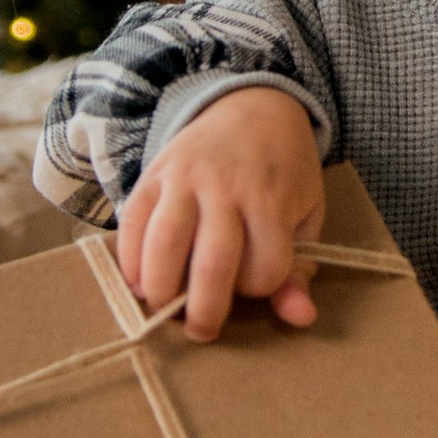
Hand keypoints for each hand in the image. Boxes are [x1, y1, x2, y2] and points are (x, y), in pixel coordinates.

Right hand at [118, 86, 324, 337]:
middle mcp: (225, 188)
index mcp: (271, 198)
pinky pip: (131, 222)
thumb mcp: (307, 212)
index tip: (255, 283)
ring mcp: (184, 178)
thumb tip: (300, 318)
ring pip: (163, 245)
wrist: (253, 106)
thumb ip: (301, 267)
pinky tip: (139, 281)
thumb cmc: (284, 170)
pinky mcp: (153, 173)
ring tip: (165, 307)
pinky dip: (129, 259)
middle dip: (204, 312)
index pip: (264, 268)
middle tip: (201, 331)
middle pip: (211, 265)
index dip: (259, 287)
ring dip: (161, 289)